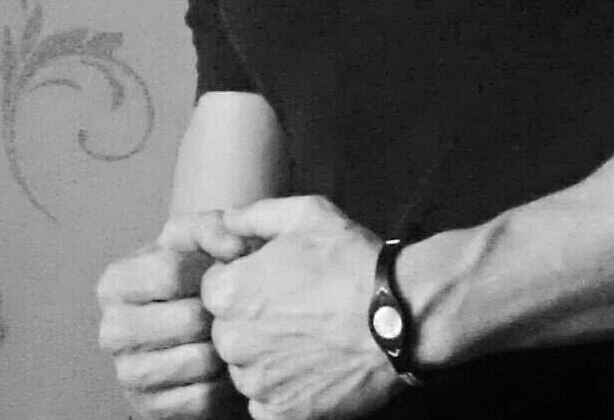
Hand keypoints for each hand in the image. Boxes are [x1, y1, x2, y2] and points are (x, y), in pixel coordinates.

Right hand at [97, 211, 250, 419]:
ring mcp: (128, 374)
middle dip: (220, 311)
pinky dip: (224, 381)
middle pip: (188, 320)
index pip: (171, 272)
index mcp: (115, 282)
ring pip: (197, 361)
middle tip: (233, 305)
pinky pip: (202, 397)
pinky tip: (226, 363)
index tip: (226, 268)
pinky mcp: (150, 409)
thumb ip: (212, 226)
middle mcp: (112, 330)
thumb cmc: (198, 273)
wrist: (201, 324)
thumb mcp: (200, 236)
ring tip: (230, 331)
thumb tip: (232, 247)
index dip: (209, 269)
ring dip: (225, 346)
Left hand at [201, 196, 399, 419]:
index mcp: (229, 293)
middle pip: (227, 330)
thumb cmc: (352, 261)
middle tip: (296, 307)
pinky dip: (284, 389)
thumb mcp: (306, 214)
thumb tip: (226, 222)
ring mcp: (256, 383)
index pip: (214, 288)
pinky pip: (266, 403)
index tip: (274, 278)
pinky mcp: (282, 414)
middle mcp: (232, 342)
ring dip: (267, 356)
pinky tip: (313, 365)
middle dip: (252, 319)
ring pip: (246, 368)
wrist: (398, 315)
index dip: (245, 279)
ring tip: (310, 336)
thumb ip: (255, 215)